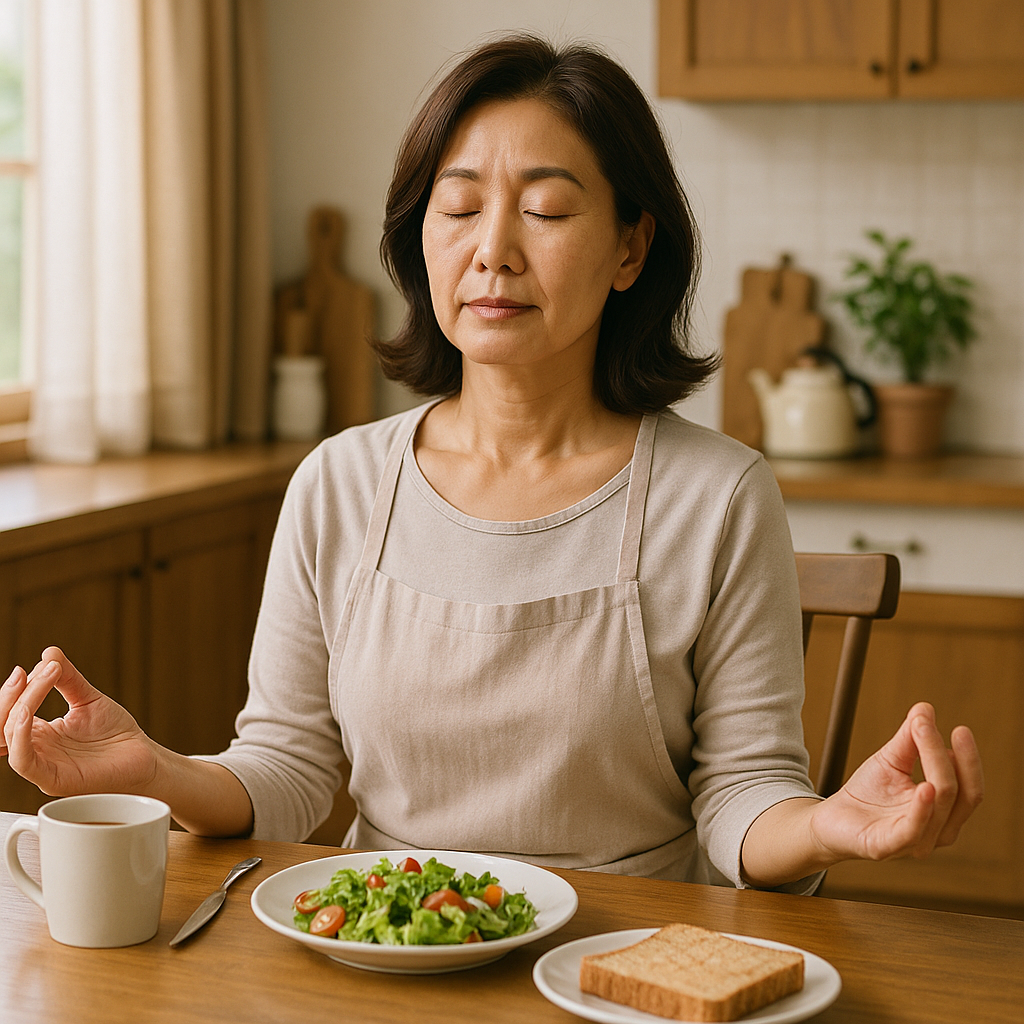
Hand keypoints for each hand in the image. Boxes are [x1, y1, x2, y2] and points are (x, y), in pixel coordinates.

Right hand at [1, 647, 156, 796]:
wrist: (144, 756)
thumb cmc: (116, 734)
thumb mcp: (89, 699)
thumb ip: (68, 679)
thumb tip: (49, 653)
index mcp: (38, 734)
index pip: (7, 713)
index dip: (10, 692)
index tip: (25, 669)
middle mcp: (35, 750)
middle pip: (0, 725)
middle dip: (7, 697)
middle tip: (23, 673)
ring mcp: (42, 766)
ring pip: (7, 737)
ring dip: (19, 705)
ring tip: (44, 678)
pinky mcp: (52, 779)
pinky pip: (22, 760)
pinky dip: (20, 734)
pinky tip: (29, 712)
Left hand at [809, 702, 982, 863]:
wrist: (832, 820)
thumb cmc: (867, 794)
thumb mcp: (891, 760)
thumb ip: (909, 738)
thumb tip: (924, 709)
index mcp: (944, 812)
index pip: (967, 786)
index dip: (968, 759)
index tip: (958, 728)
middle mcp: (937, 831)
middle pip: (957, 793)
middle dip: (953, 758)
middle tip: (931, 725)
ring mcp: (915, 842)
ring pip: (939, 806)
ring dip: (935, 767)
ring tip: (923, 734)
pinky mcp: (888, 847)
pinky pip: (913, 831)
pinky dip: (922, 809)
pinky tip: (924, 787)